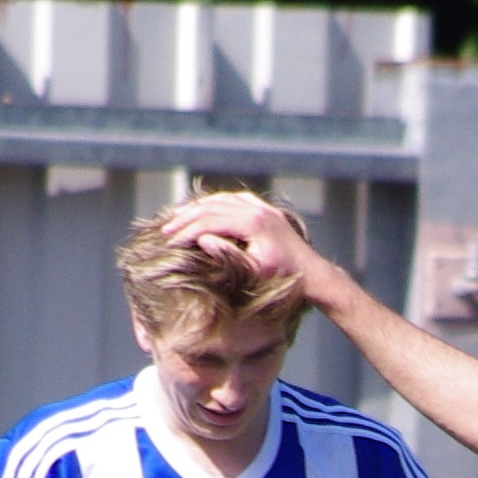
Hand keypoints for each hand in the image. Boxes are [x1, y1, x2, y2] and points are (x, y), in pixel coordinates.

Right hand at [163, 192, 326, 285]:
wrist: (311, 273)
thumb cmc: (282, 278)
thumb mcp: (253, 270)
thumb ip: (227, 254)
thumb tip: (202, 239)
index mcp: (253, 222)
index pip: (210, 221)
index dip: (187, 232)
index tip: (170, 242)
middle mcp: (257, 209)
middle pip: (212, 207)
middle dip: (186, 219)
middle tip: (166, 231)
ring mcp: (262, 206)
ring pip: (221, 200)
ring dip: (198, 209)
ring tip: (178, 219)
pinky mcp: (265, 209)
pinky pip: (234, 199)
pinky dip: (216, 204)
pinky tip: (204, 210)